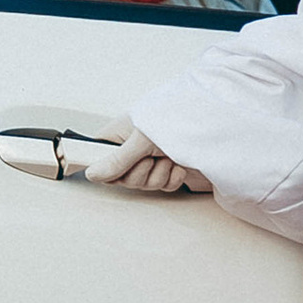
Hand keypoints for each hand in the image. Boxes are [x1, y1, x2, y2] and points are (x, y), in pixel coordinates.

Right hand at [82, 126, 211, 197]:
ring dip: (160, 174)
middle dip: (142, 172)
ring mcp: (149, 158)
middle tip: (150, 157)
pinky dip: (172, 178)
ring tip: (167, 155)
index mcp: (117, 135)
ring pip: (143, 184)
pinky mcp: (167, 168)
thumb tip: (92, 174)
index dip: (108, 169)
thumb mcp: (141, 139)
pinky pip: (162, 185)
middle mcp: (131, 148)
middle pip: (122, 178)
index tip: (121, 167)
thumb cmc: (174, 117)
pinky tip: (178, 164)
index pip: (97, 160)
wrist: (209, 121)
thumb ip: (117, 160)